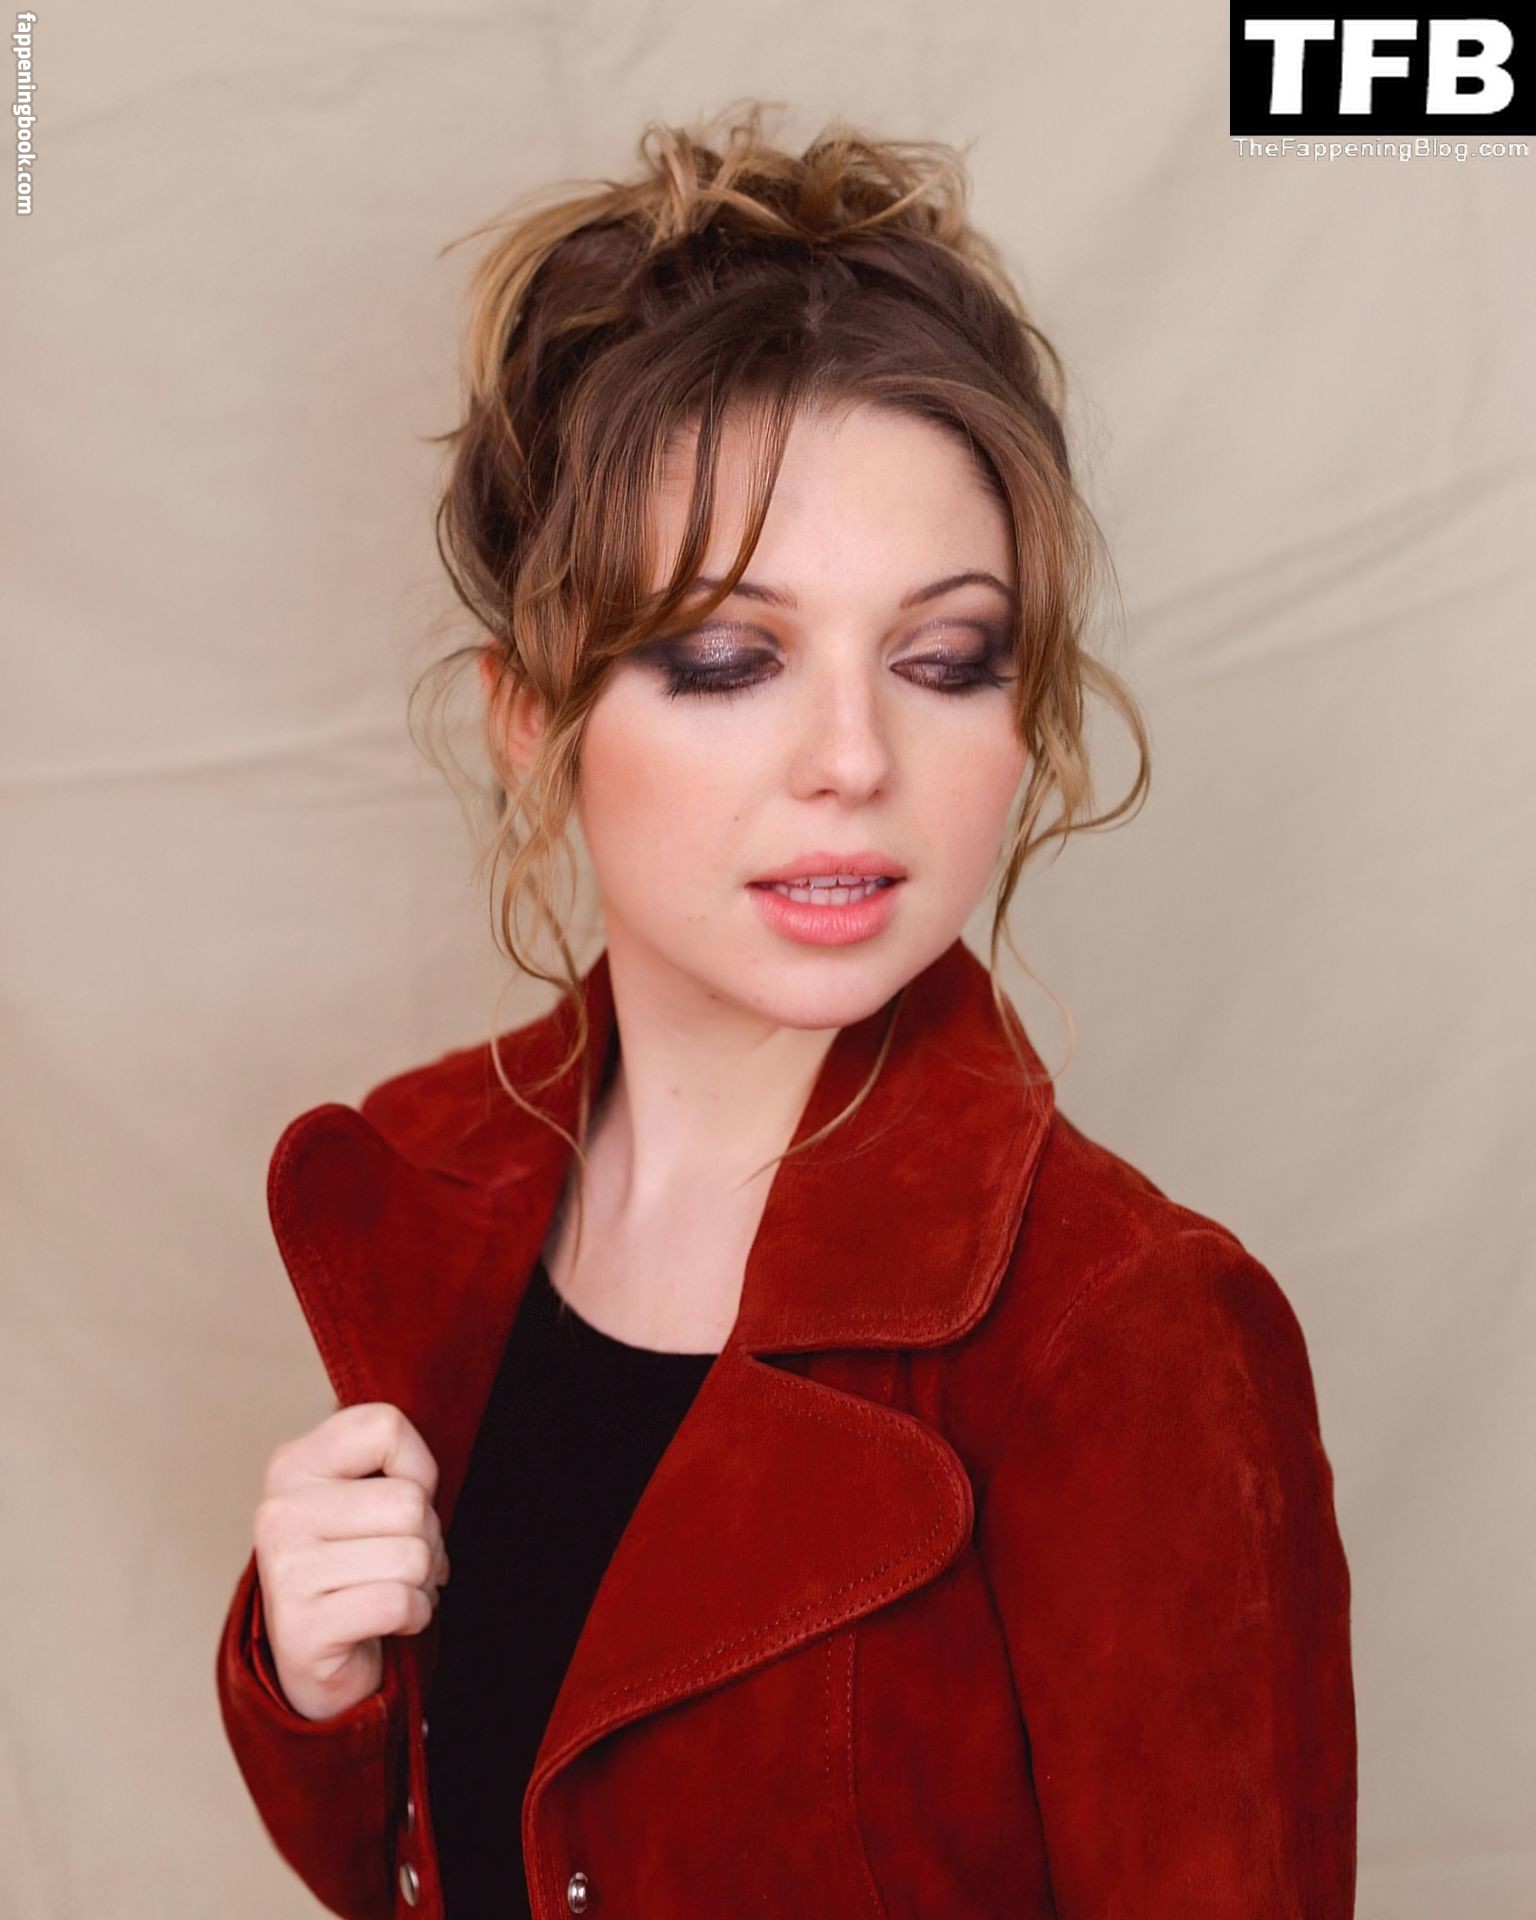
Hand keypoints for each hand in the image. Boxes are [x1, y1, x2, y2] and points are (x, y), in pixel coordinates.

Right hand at [252, 1402, 449, 1722]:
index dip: (419, 1466)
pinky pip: (399, 1602)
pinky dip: (415, 1616)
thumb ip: (394, 1468)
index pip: (383, 1426)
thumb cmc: (358, 1568)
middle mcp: (279, 1511)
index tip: (403, 1499)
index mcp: (294, 1465)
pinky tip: (390, 1622)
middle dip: (428, 1538)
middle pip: (409, 1502)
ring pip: (412, 1555)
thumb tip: (425, 1479)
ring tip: (395, 1590)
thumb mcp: (368, 1498)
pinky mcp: (302, 1629)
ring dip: (423, 1582)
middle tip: (403, 1562)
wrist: (321, 1660)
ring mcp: (285, 1570)